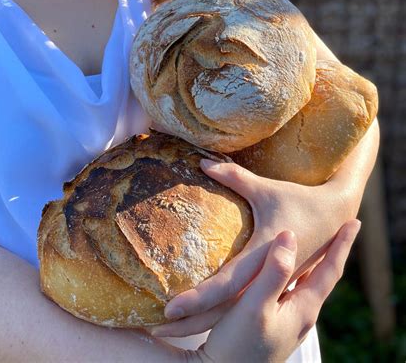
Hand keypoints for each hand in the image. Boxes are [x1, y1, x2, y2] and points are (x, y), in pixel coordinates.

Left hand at [151, 159, 357, 336]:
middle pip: (225, 309)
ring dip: (201, 323)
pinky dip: (219, 314)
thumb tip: (202, 163)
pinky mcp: (273, 286)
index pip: (226, 283)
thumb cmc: (299, 199)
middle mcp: (267, 278)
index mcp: (264, 255)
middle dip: (191, 322)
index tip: (170, 308)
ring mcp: (272, 286)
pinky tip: (199, 319)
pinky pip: (241, 304)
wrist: (336, 216)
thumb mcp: (267, 189)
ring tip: (168, 330)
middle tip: (157, 329)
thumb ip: (235, 177)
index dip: (198, 297)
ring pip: (232, 313)